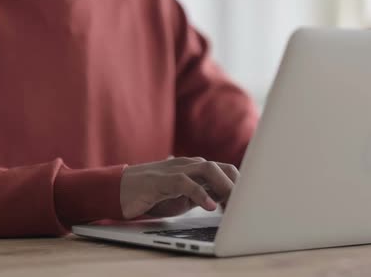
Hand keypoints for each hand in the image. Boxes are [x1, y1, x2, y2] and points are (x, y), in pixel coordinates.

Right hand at [120, 157, 238, 218]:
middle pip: (221, 167)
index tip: (251, 200)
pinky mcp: (162, 179)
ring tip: (233, 202)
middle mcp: (189, 165)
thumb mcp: (184, 198)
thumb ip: (204, 194)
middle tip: (246, 202)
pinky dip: (200, 193)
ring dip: (224, 185)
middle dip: (237, 183)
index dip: (240, 184)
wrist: (119, 191)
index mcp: (196, 168)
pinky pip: (185, 183)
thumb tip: (227, 199)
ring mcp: (176, 169)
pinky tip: (210, 206)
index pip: (225, 170)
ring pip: (207, 169)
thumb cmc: (153, 195)